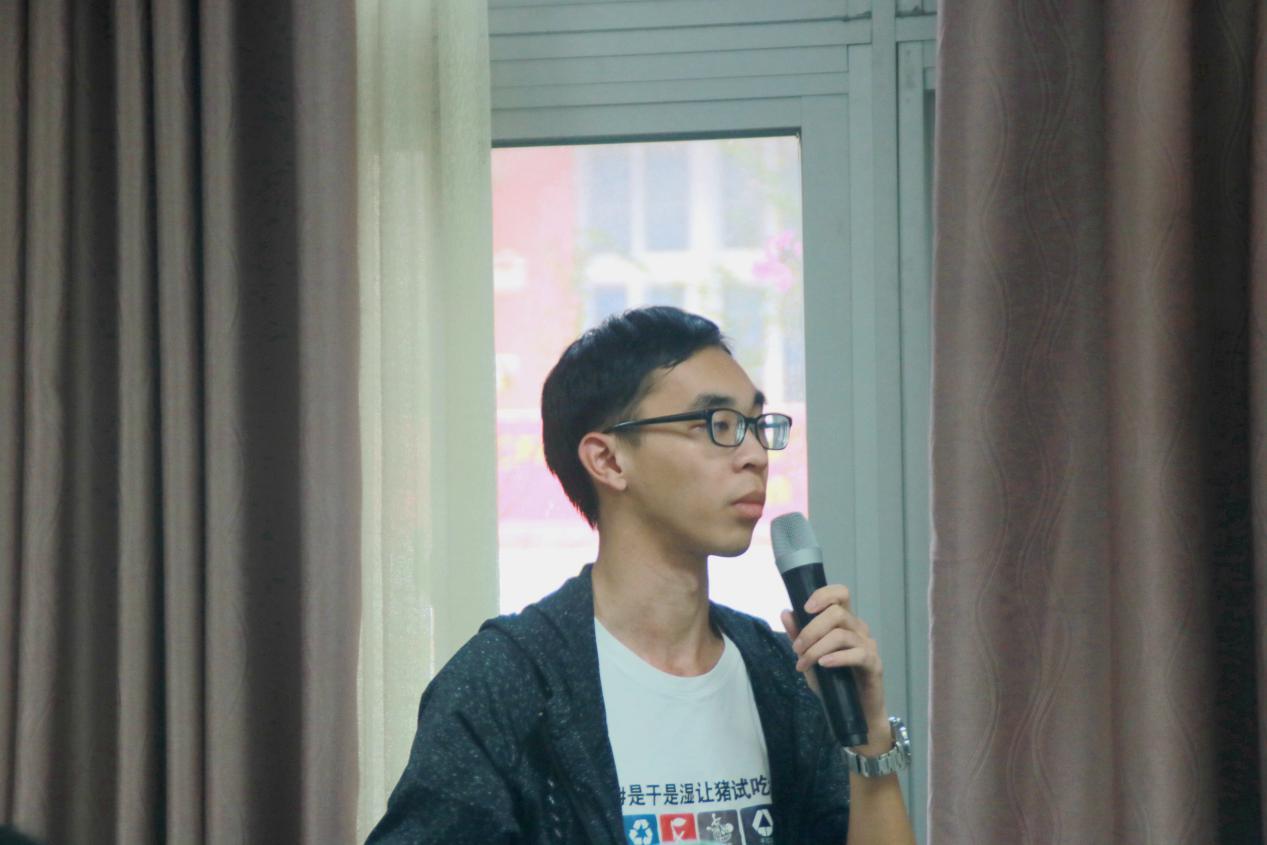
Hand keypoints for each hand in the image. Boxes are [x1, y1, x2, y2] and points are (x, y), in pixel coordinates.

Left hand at [779, 584, 889, 750]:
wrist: (855, 714)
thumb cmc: (834, 684)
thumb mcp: (810, 659)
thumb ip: (798, 637)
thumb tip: (785, 612)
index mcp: (845, 622)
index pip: (840, 594)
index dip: (824, 595)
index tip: (805, 608)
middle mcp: (859, 629)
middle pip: (837, 613)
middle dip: (811, 629)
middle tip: (796, 649)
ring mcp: (868, 645)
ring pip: (842, 634)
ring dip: (817, 648)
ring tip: (804, 663)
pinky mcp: (874, 664)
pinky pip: (857, 654)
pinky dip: (837, 657)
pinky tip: (824, 665)